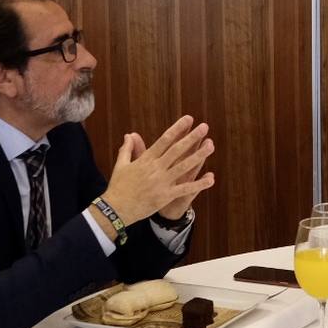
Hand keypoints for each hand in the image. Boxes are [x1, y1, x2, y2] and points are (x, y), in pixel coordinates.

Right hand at [101, 116, 215, 225]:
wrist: (116, 208)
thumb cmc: (118, 186)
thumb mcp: (120, 165)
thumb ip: (128, 149)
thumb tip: (129, 135)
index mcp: (146, 160)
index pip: (164, 140)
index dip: (177, 129)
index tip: (188, 119)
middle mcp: (156, 168)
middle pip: (177, 150)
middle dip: (191, 138)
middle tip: (204, 127)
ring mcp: (162, 182)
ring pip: (184, 166)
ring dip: (198, 156)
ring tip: (211, 145)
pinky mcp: (166, 195)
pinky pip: (185, 189)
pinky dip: (199, 184)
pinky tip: (211, 179)